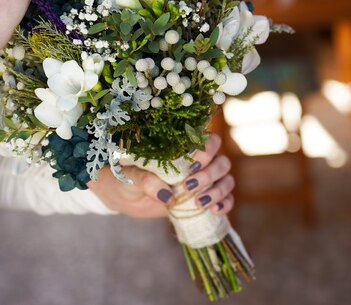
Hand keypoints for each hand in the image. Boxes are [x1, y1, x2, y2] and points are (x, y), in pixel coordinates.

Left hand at [88, 134, 234, 217]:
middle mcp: (199, 162)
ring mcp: (204, 180)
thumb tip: (167, 195)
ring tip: (198, 203)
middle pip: (221, 161)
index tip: (193, 165)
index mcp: (183, 147)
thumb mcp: (131, 176)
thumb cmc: (126, 178)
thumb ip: (146, 180)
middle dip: (211, 174)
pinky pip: (226, 199)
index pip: (209, 140)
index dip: (207, 151)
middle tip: (189, 185)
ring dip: (218, 190)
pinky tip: (214, 211)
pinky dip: (224, 204)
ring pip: (226, 179)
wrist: (124, 197)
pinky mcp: (204, 198)